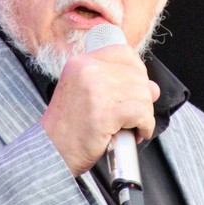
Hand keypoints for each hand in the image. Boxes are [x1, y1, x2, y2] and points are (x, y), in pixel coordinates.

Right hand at [40, 44, 160, 176]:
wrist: (50, 151)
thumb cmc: (68, 127)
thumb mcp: (85, 94)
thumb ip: (117, 85)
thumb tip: (153, 88)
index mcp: (81, 62)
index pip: (123, 53)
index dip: (137, 70)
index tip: (136, 87)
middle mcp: (88, 71)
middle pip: (137, 75)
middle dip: (143, 98)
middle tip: (133, 115)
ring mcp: (96, 90)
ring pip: (143, 94)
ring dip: (145, 114)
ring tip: (133, 126)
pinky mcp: (104, 113)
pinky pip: (141, 113)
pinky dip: (145, 125)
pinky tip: (137, 133)